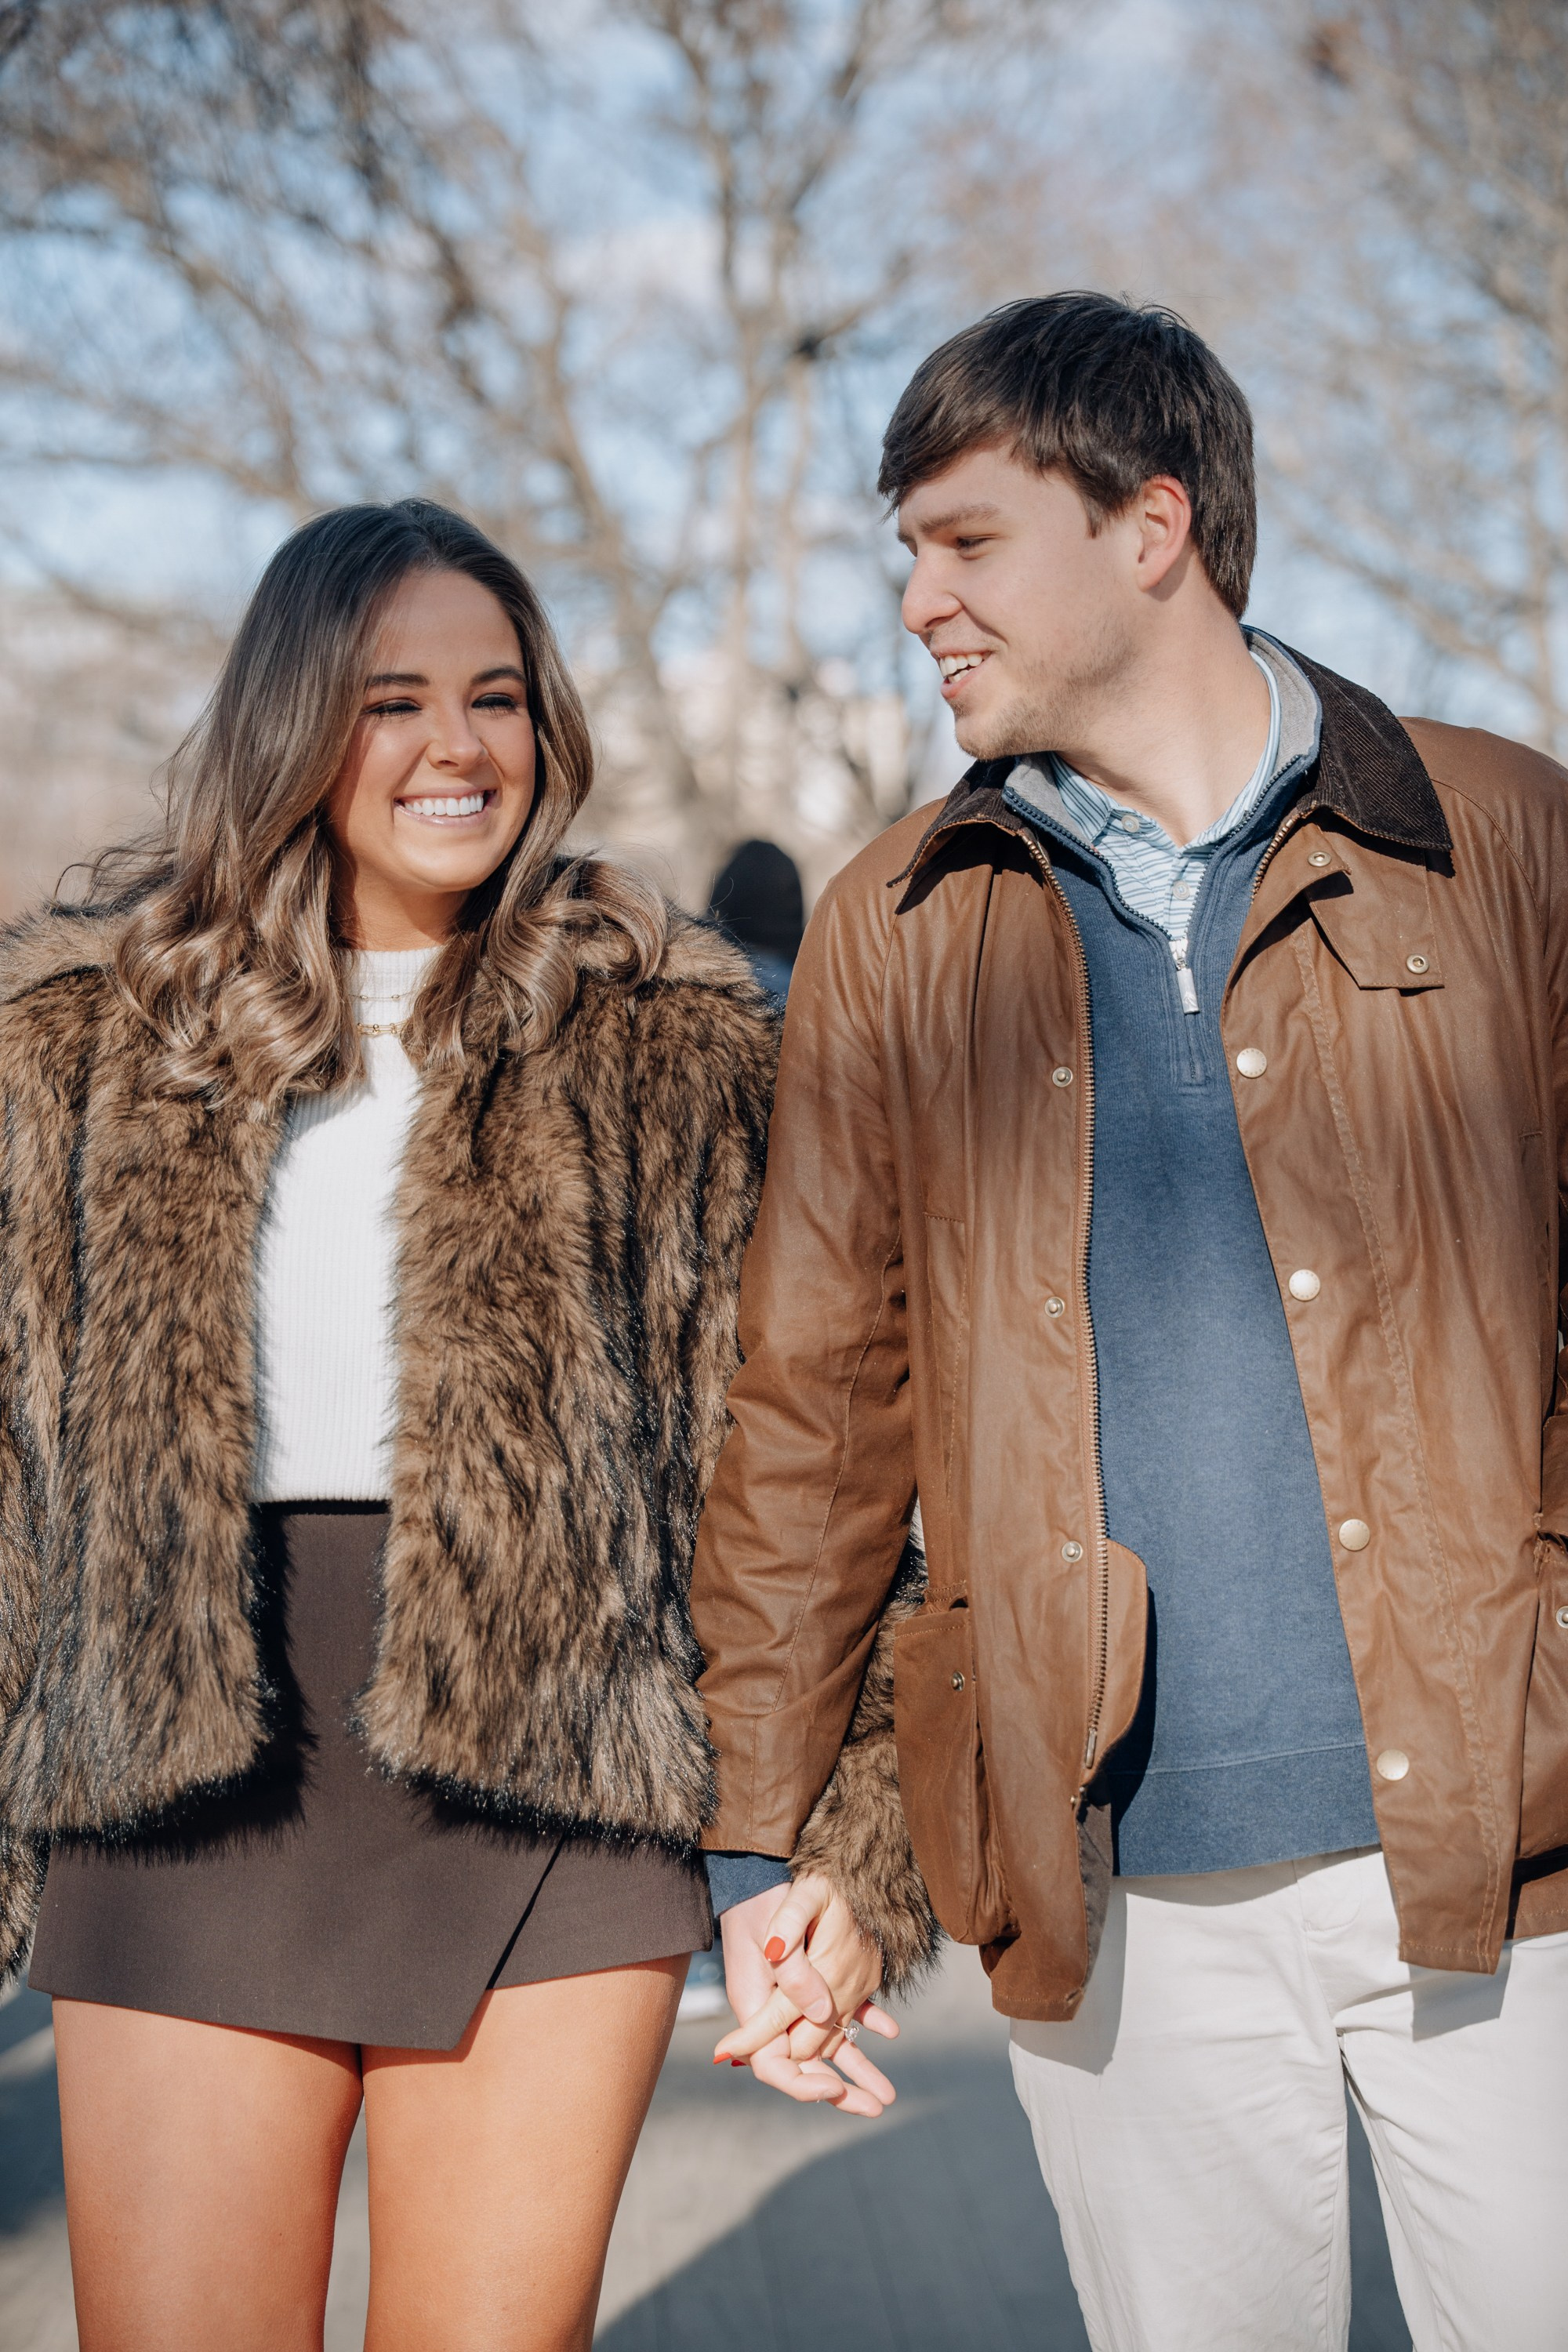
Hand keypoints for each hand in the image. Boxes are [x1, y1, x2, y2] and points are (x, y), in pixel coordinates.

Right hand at [714, 1872, 898, 2117]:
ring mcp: (797, 1998)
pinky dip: (866, 2022)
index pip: (774, 2066)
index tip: (832, 2088)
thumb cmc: (766, 1900)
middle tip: (876, 2108)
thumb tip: (822, 2013)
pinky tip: (890, 2030)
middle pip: (806, 2064)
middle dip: (840, 2092)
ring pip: (828, 2043)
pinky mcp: (818, 1980)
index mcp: (756, 2007)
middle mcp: (776, 2010)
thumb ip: (794, 1972)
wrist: (764, 1873)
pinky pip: (843, 2011)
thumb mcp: (778, 1928)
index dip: (802, 2084)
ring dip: (858, 2069)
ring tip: (888, 2095)